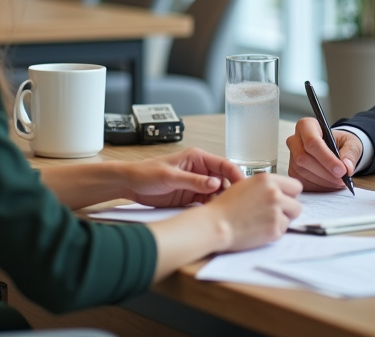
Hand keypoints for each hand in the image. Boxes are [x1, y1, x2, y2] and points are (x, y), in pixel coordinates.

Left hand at [123, 148, 243, 207]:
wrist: (130, 184)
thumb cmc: (146, 173)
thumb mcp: (170, 176)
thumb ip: (194, 181)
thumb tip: (216, 183)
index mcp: (198, 158)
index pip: (224, 165)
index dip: (236, 175)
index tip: (244, 187)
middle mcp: (200, 170)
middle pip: (224, 180)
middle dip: (231, 191)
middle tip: (237, 205)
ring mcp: (196, 184)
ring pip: (217, 193)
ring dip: (221, 202)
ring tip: (226, 213)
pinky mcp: (191, 196)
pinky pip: (206, 202)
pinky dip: (211, 208)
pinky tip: (213, 215)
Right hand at [205, 173, 302, 252]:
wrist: (216, 224)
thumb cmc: (226, 206)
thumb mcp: (246, 185)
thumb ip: (267, 186)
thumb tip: (284, 193)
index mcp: (267, 179)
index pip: (296, 187)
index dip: (290, 195)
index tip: (284, 200)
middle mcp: (274, 193)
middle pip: (297, 205)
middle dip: (287, 211)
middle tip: (272, 214)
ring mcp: (275, 212)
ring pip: (290, 219)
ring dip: (280, 222)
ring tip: (262, 221)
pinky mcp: (274, 229)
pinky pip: (282, 231)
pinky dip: (273, 232)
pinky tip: (258, 229)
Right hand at [286, 117, 361, 190]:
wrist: (336, 150)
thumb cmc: (341, 143)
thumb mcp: (352, 142)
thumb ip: (350, 152)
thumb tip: (347, 167)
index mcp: (307, 126)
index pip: (311, 142)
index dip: (327, 158)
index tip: (341, 170)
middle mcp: (295, 140)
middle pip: (303, 158)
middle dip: (325, 171)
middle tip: (342, 178)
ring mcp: (292, 157)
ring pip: (302, 172)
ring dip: (323, 180)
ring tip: (339, 181)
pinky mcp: (293, 171)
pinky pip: (303, 182)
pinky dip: (319, 187)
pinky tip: (330, 184)